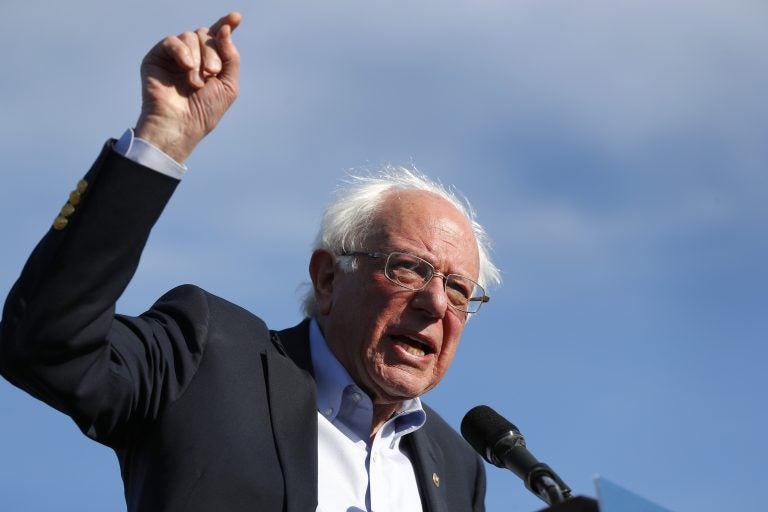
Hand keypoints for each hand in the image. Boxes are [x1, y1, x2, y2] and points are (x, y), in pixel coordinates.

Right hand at [134, 12, 241, 163]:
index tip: (236, 17)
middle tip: (212, 73)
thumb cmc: (204, 111)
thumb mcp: (228, 85)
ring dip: (198, 58)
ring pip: (191, 36)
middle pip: (206, 35)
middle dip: (213, 52)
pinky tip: (187, 68)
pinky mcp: (157, 57)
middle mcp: (193, 57)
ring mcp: (174, 57)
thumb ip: (230, 57)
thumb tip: (224, 29)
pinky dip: (182, 52)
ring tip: (196, 82)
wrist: (180, 125)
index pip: (218, 38)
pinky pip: (172, 41)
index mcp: (210, 64)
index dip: (226, 25)